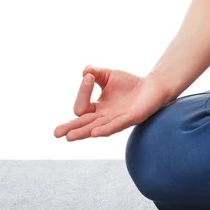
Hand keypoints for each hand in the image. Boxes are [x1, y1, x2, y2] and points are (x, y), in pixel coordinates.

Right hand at [53, 66, 173, 140]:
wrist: (153, 86)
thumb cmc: (129, 84)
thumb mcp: (108, 75)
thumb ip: (95, 73)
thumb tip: (84, 72)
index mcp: (98, 109)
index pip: (82, 106)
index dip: (83, 91)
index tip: (90, 77)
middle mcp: (105, 117)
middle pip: (84, 125)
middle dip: (71, 128)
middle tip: (56, 133)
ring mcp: (117, 120)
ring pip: (96, 128)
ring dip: (83, 132)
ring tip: (69, 137)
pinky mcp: (131, 119)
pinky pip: (115, 126)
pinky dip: (104, 129)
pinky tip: (94, 133)